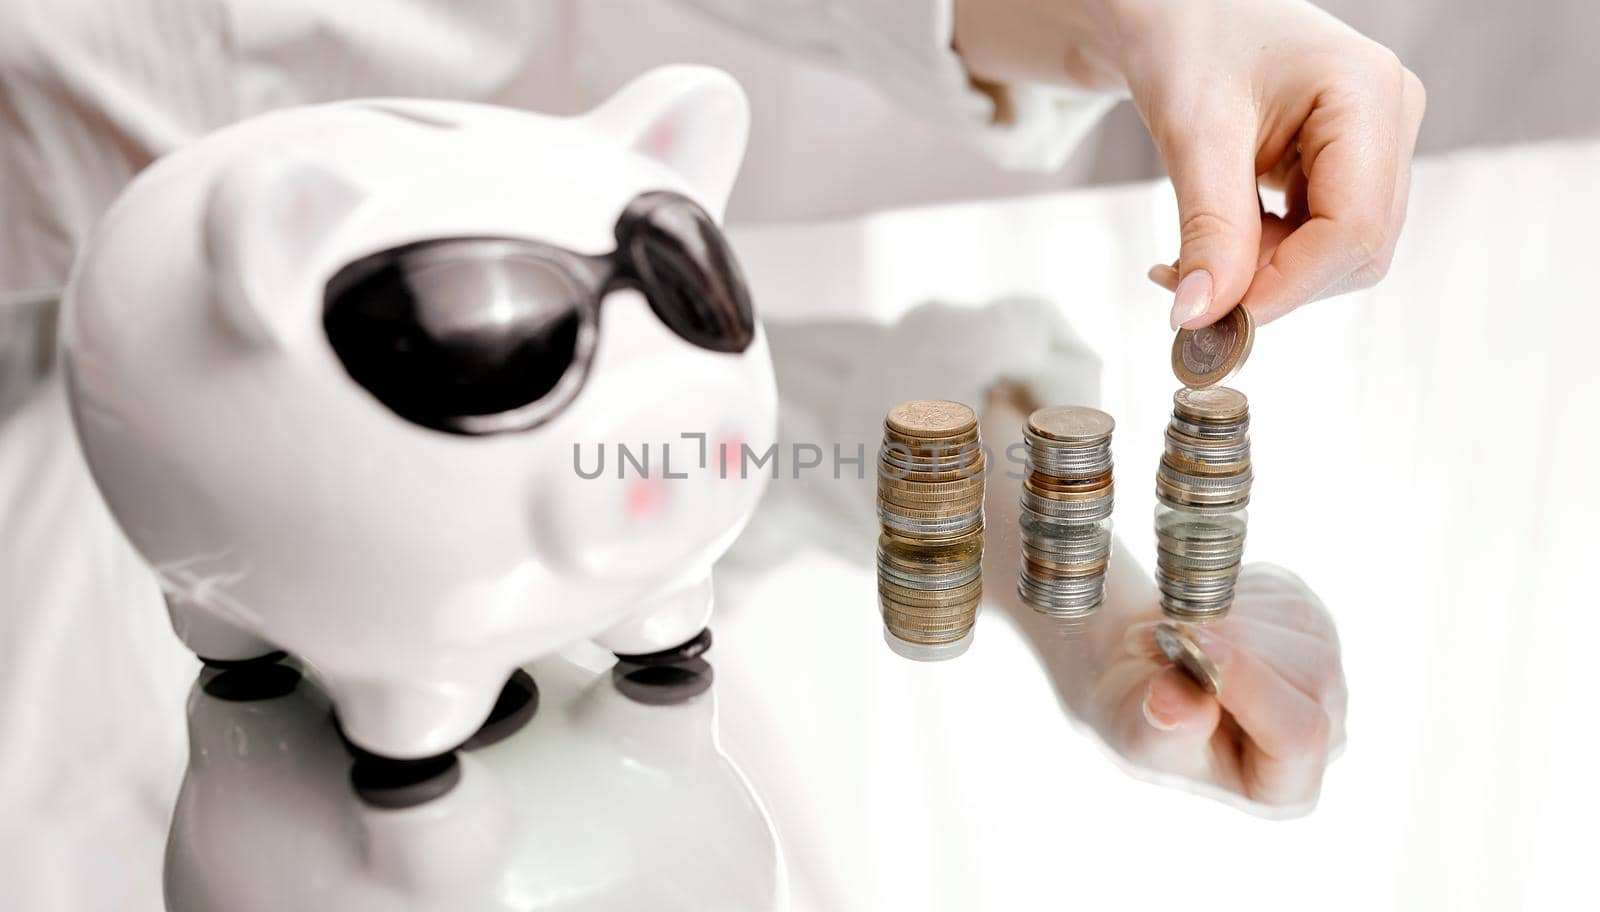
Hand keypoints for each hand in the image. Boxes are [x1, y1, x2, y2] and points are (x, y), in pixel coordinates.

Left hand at [953, 0, 1425, 327]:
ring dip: (1265, 275)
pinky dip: (1265, 260)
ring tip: (1192, 253)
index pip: (1354, 227)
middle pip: (1357, 249)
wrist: (1180, 16)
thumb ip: (1208, 229)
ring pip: (1339, 255)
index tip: (1216, 318)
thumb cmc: (1189, 44)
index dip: (1287, 285)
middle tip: (1188, 282)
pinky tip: (1217, 245)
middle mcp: (1391, 119)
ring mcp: (1378, 145)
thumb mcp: (1193, 134)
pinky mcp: (1352, 167)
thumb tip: (1204, 317)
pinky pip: (1321, 240)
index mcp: (1369, 94)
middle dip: (1273, 282)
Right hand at [1086, 564, 1345, 814]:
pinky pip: (1282, 593)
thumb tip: (1182, 702)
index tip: (1187, 644)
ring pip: (1299, 623)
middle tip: (1156, 634)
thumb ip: (1166, 729)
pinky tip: (1196, 618)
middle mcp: (1322, 727)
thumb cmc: (1145, 724)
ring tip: (1166, 629)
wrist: (1139, 680)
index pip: (1299, 734)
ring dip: (1224, 614)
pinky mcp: (1309, 623)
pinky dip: (1230, 594)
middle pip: (1309, 671)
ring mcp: (1323, 670)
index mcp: (1287, 784)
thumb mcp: (1140, 739)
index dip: (1249, 684)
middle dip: (1230, 639)